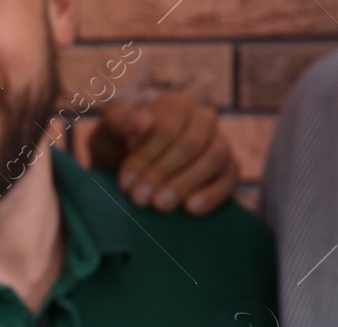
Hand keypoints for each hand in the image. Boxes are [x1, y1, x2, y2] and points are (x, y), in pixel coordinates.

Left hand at [88, 90, 237, 214]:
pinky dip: (212, 194)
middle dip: (162, 173)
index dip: (146, 156)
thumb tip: (142, 121)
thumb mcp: (107, 137)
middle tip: (139, 199)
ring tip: (160, 205)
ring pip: (215, 157)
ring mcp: (220, 143)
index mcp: (176, 104)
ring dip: (186, 183)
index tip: (125, 184)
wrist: (130, 180)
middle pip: (191, 143)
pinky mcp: (229, 170)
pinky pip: (230, 179)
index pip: (167, 127)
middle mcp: (204, 119)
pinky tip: (191, 209)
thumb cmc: (117, 153)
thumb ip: (118, 123)